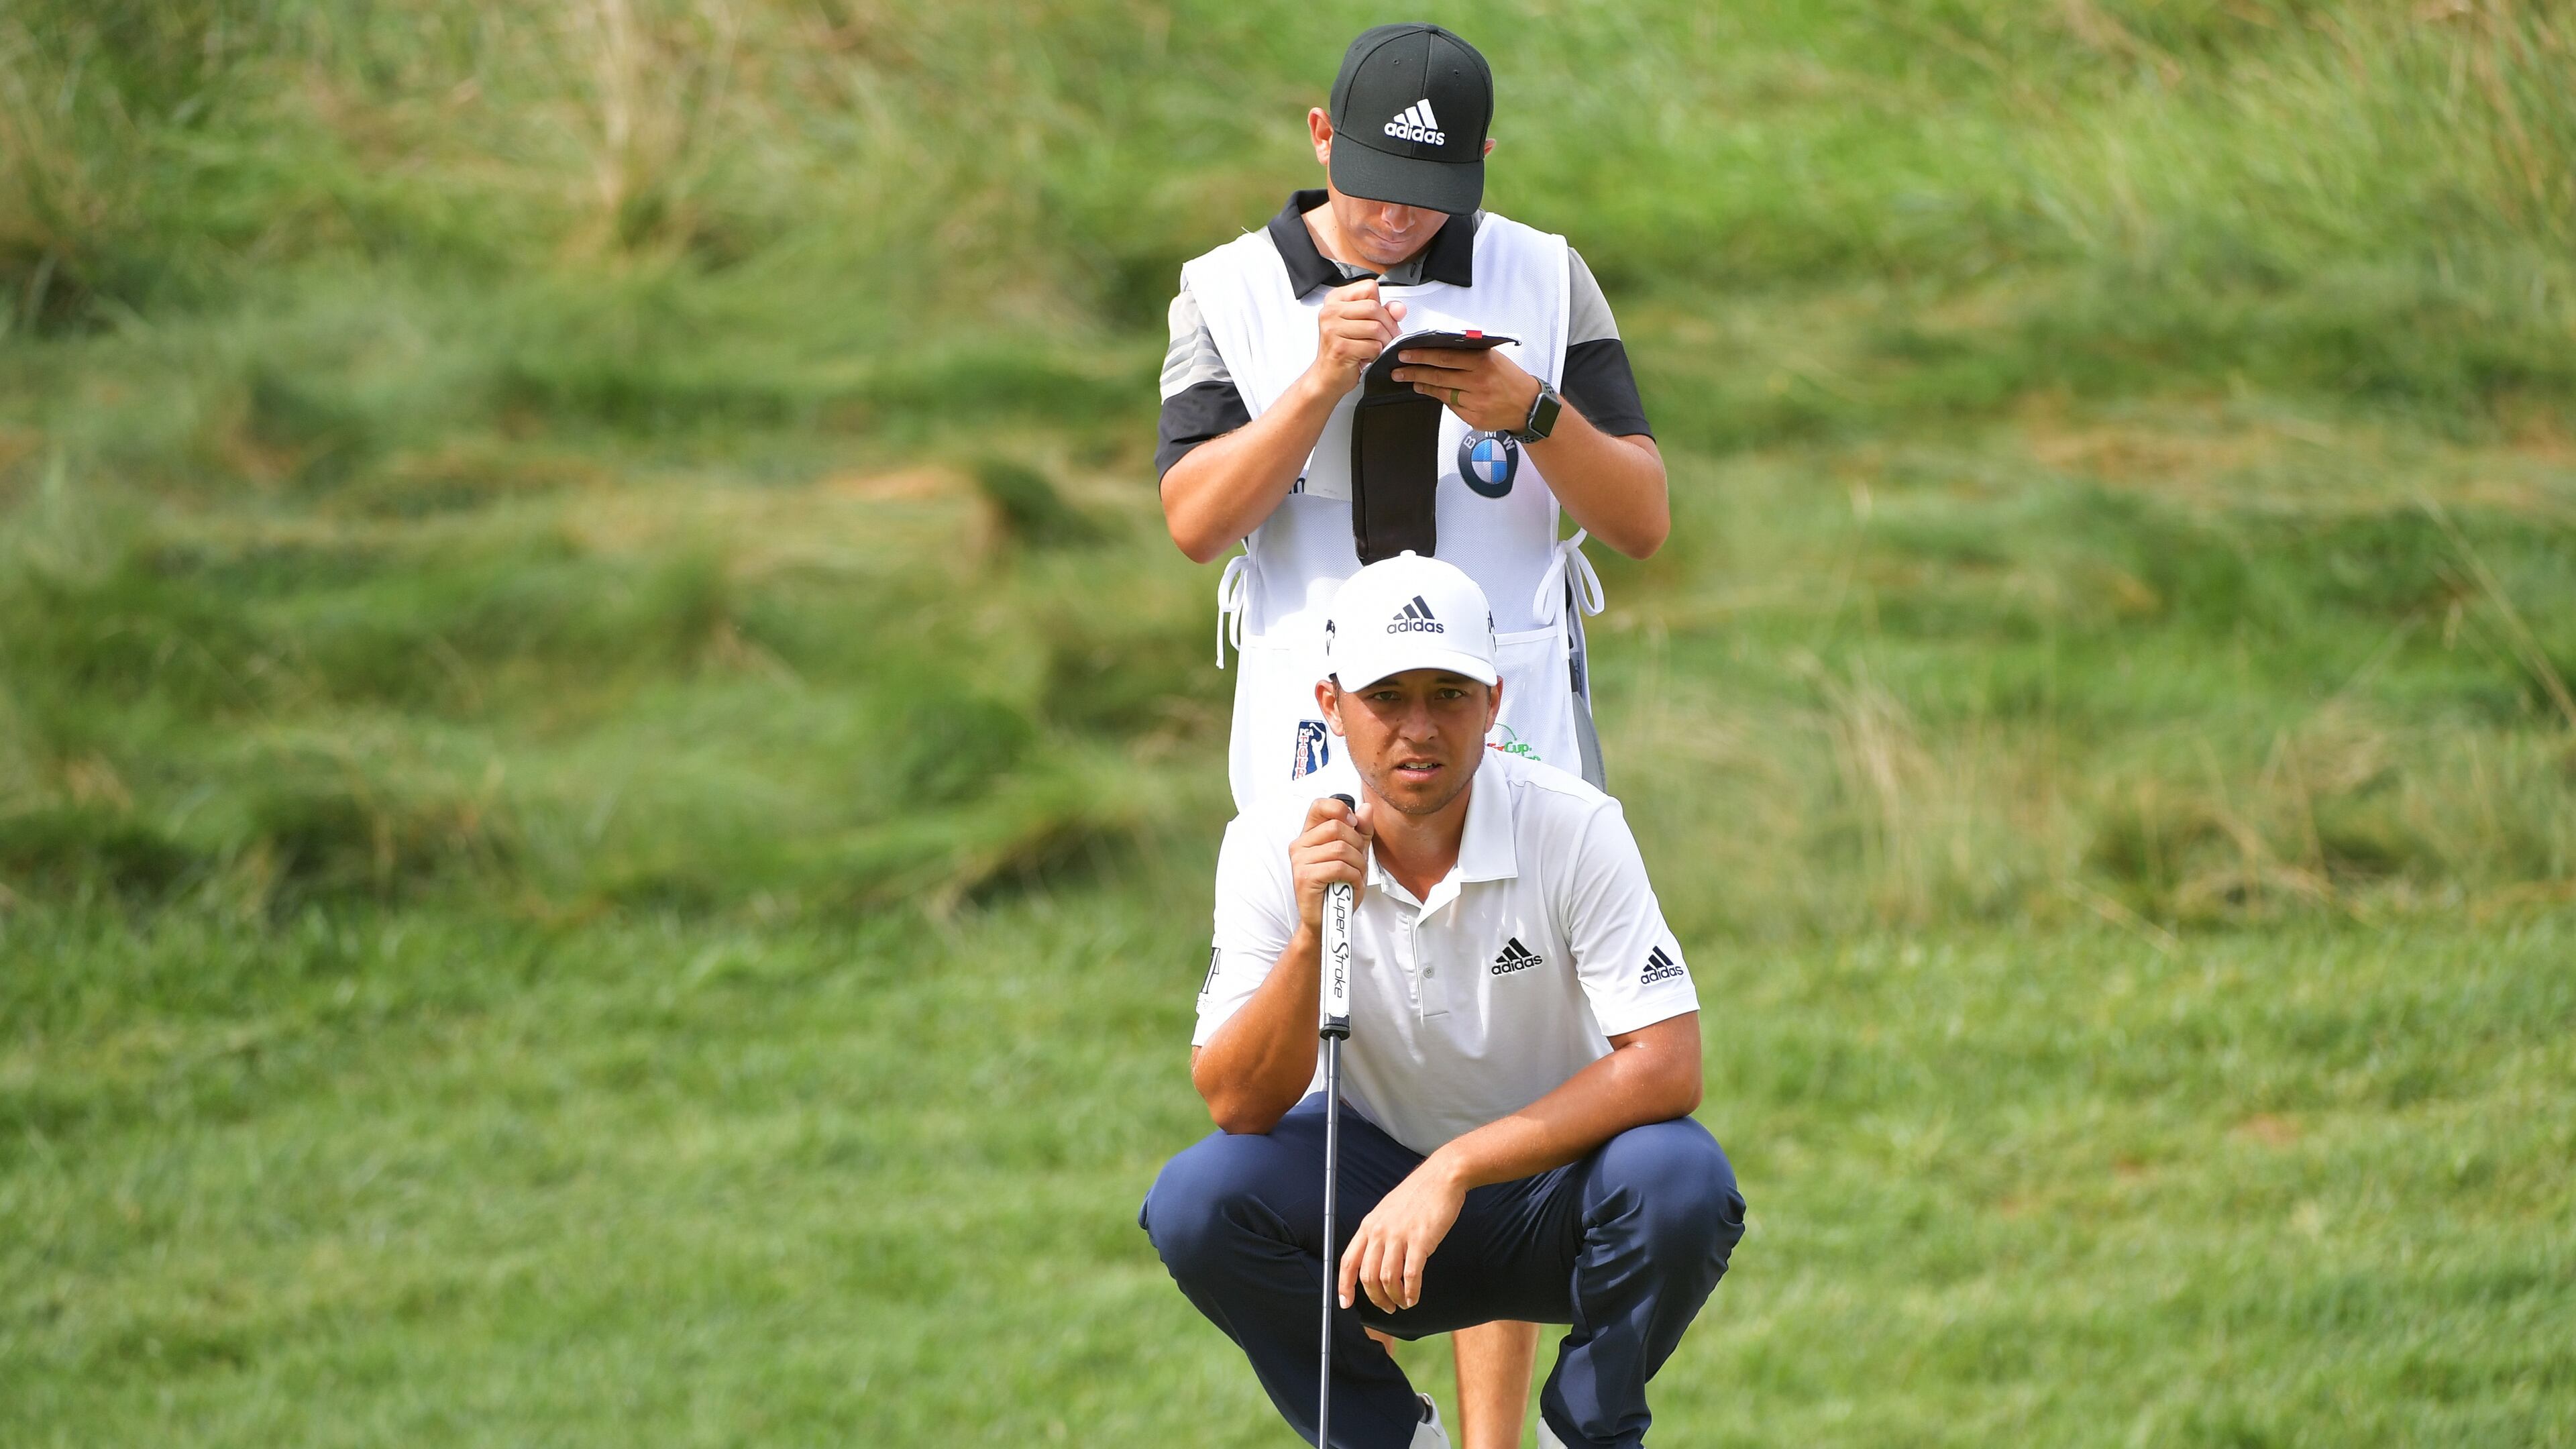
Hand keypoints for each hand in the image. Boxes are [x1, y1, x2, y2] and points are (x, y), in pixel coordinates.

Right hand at [1290, 795, 1371, 934]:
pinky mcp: (1305, 877)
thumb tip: (1366, 808)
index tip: (1353, 824)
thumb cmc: (1338, 888)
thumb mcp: (1354, 856)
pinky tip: (1351, 884)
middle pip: (1337, 827)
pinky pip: (1338, 867)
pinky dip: (1353, 876)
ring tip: (1355, 876)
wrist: (1326, 920)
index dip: (1340, 809)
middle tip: (1358, 862)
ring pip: (1340, 848)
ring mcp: (1300, 861)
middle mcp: (1300, 845)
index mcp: (1309, 835)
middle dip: (1357, 845)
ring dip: (1357, 864)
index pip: (1320, 806)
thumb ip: (1360, 832)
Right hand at [1308, 278, 1407, 393]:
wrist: (1327, 376)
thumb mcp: (1364, 324)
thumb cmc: (1344, 350)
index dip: (1381, 304)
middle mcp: (1330, 311)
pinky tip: (1366, 357)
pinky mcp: (1340, 348)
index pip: (1369, 288)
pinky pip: (1372, 346)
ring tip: (1376, 348)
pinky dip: (1375, 354)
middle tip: (1386, 338)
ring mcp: (1332, 329)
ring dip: (1383, 342)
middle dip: (1388, 326)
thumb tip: (1399, 309)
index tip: (1380, 319)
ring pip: (1376, 328)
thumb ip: (1383, 312)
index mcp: (1335, 299)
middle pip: (1374, 307)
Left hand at [1340, 1155, 1466, 1312]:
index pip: (1348, 1261)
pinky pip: (1411, 1275)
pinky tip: (1414, 1298)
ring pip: (1388, 1279)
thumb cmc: (1417, 1195)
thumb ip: (1378, 1233)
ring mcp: (1400, 1236)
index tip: (1345, 1303)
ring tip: (1403, 1303)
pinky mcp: (1421, 1240)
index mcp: (1369, 1225)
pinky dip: (1411, 1292)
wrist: (1442, 1177)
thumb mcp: (1387, 1211)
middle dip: (1376, 1298)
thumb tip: (1373, 1260)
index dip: (1344, 1285)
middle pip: (1367, 1276)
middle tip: (1387, 1307)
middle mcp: (1380, 1232)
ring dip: (1394, 1298)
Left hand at [1387, 346, 1542, 434]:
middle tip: (1398, 370)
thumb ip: (1469, 353)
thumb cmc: (1509, 378)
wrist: (1528, 405)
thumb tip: (1439, 349)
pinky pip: (1451, 406)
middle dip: (1414, 372)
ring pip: (1442, 392)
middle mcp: (1478, 381)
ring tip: (1411, 381)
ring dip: (1423, 386)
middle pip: (1438, 375)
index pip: (1444, 357)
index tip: (1404, 354)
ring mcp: (1475, 401)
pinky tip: (1431, 392)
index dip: (1421, 356)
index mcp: (1481, 361)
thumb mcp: (1492, 358)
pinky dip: (1440, 398)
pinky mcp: (1474, 417)